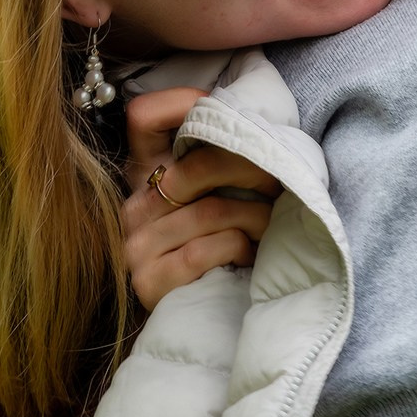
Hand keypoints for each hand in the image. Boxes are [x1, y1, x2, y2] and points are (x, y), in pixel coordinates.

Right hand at [122, 87, 281, 310]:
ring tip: (274, 224)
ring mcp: (136, 243)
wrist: (202, 316)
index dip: (183, 101)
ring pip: (211, 210)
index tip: (230, 114)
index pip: (143, 114)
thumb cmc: (221, 239)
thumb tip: (260, 102)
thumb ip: (221, 151)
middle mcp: (134, 203)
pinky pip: (206, 249)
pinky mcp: (149, 281)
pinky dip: (240, 249)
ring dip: (257, 217)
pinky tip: (250, 255)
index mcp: (146, 170)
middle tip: (281, 180)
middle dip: (252, 170)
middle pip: (197, 165)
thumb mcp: (216, 190)